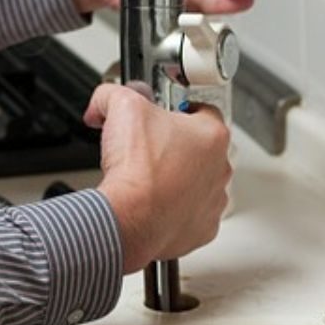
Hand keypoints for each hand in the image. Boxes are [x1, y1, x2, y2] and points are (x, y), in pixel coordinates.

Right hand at [84, 84, 231, 273]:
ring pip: (198, 183)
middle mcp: (220, 168)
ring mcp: (213, 201)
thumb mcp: (121, 107)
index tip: (160, 115)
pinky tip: (153, 204)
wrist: (129, 219)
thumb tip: (104, 100)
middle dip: (175, 146)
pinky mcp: (202, 229)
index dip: (177, 109)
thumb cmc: (136, 171)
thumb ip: (113, 94)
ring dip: (178, 180)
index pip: (202, 110)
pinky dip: (174, 210)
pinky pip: (191, 214)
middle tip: (148, 148)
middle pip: (200, 148)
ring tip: (149, 179)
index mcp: (212, 135)